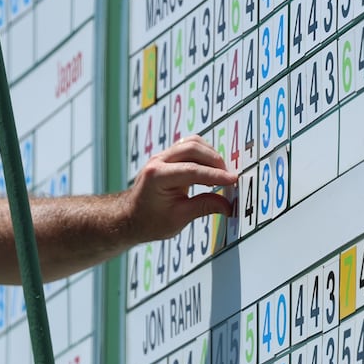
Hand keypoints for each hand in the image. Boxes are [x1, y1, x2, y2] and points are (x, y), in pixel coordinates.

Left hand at [123, 135, 237, 242]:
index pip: (192, 171)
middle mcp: (158, 162)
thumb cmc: (149, 221)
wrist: (130, 218)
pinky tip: (211, 168)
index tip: (233, 180)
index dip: (216, 176)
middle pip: (192, 149)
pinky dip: (203, 154)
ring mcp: (161, 157)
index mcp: (157, 176)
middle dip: (215, 161)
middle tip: (229, 178)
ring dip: (210, 154)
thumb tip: (228, 205)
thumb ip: (204, 207)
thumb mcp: (179, 218)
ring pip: (191, 143)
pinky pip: (188, 146)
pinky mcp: (167, 157)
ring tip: (221, 173)